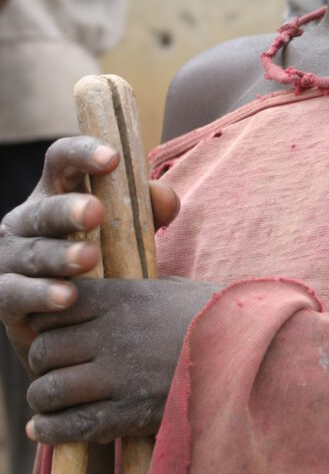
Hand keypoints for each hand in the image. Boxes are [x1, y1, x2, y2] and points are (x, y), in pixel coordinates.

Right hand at [0, 136, 179, 372]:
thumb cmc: (102, 260)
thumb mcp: (125, 230)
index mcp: (56, 190)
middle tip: (95, 212)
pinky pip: (18, 292)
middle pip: (46, 208)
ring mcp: (12, 256)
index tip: (112, 158)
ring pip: (35, 251)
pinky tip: (67, 298)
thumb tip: (167, 198)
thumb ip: (147, 211)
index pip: (61, 159)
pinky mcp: (5, 294)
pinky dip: (42, 294)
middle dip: (69, 209)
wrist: (70, 320)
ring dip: (61, 255)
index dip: (83, 153)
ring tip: (89, 259)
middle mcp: (27, 218)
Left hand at [25, 274, 215, 443]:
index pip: (54, 307)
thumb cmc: (219, 317)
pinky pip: (72, 425)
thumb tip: (107, 298)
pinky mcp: (129, 413)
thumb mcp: (173, 290)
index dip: (47, 322)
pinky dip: (51, 431)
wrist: (255, 352)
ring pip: (50, 390)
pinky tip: (46, 429)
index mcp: (122, 298)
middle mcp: (112, 334)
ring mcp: (119, 375)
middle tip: (54, 370)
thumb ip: (133, 294)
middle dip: (43, 363)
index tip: (56, 332)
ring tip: (52, 402)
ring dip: (45, 398)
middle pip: (44, 350)